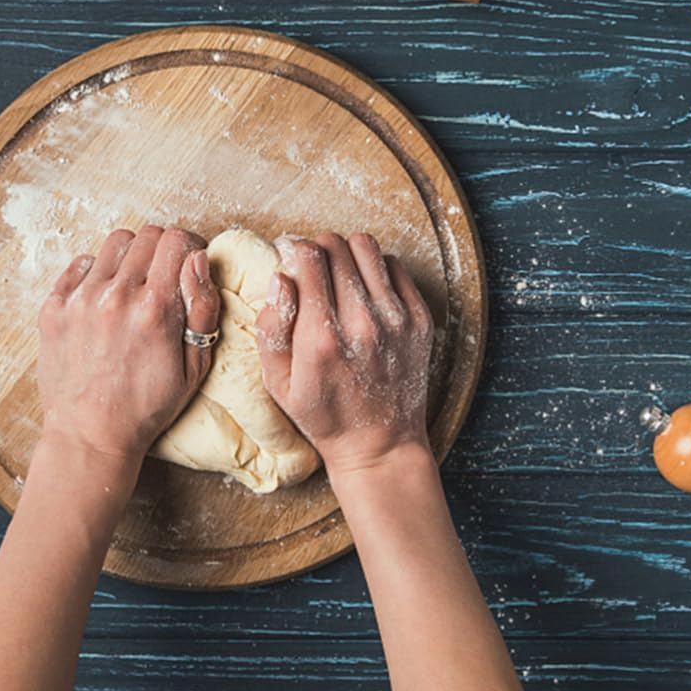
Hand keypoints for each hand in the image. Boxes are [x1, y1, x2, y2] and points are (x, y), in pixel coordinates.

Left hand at [37, 226, 220, 467]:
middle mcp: (115, 296)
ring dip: (130, 257)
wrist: (89, 436)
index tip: (189, 262)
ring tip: (133, 286)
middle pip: (147, 235)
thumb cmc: (146, 408)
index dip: (190, 247)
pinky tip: (104, 299)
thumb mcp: (194, 367)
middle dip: (163, 250)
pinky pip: (80, 264)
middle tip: (164, 276)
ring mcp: (80, 299)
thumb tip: (199, 260)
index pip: (176, 240)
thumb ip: (203, 308)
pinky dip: (97, 273)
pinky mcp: (54, 306)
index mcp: (154, 309)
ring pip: (114, 243)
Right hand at [255, 232, 433, 476]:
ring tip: (339, 273)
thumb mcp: (278, 382)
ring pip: (367, 246)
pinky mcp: (419, 319)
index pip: (308, 257)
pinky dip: (376, 269)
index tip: (289, 257)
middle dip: (317, 248)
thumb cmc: (324, 415)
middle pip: (336, 245)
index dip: (293, 249)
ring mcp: (395, 319)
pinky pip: (395, 266)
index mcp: (321, 338)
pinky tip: (366, 289)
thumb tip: (280, 277)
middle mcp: (362, 323)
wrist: (381, 444)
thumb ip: (271, 327)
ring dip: (347, 252)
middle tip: (311, 267)